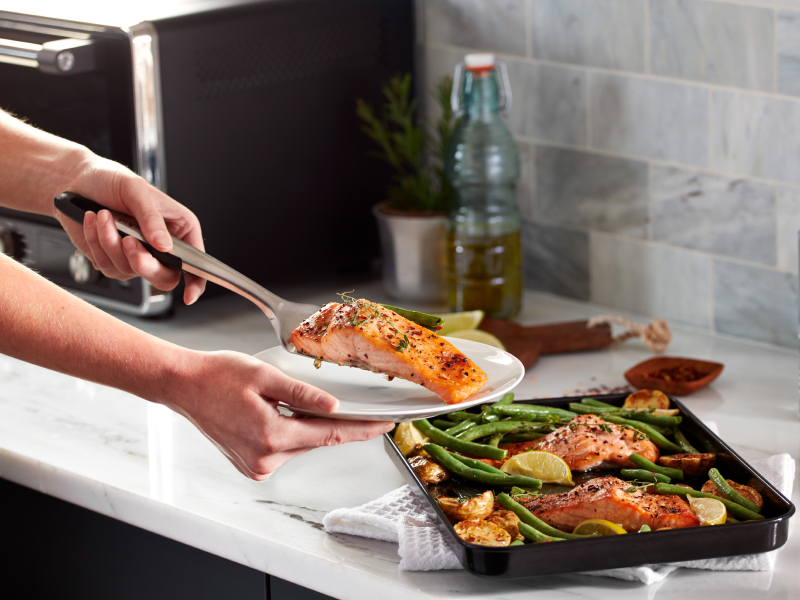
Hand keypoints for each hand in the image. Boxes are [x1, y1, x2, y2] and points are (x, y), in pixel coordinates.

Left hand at [54, 155, 205, 304]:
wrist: (76, 181)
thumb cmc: (111, 179)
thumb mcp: (136, 190)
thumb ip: (151, 219)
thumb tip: (165, 246)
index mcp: (179, 228)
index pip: (195, 262)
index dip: (196, 281)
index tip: (189, 294)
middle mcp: (161, 245)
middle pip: (164, 276)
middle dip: (144, 263)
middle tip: (130, 243)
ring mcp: (136, 256)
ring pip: (131, 270)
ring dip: (112, 243)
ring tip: (103, 216)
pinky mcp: (113, 260)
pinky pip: (108, 265)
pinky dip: (97, 243)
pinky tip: (94, 222)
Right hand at [167, 350, 393, 479]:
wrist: (183, 385)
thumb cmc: (217, 375)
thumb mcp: (265, 375)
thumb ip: (302, 394)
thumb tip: (333, 407)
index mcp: (271, 435)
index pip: (330, 435)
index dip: (362, 429)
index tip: (384, 425)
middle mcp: (264, 458)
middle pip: (316, 440)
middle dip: (333, 422)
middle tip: (348, 404)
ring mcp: (256, 465)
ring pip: (299, 444)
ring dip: (305, 425)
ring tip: (283, 398)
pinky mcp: (250, 465)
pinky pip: (283, 448)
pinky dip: (288, 432)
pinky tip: (275, 413)